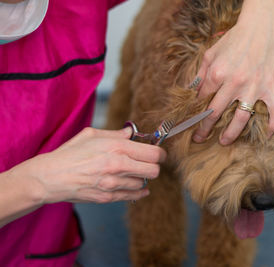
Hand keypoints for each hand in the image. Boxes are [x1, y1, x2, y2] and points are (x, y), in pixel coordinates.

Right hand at [11, 127, 165, 203]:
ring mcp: (114, 184)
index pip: (154, 154)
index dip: (160, 153)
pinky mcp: (108, 198)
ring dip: (141, 178)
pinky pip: (133, 196)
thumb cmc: (70, 153)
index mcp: (117, 148)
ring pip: (143, 184)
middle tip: (148, 163)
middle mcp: (118, 166)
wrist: (51, 177)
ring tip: (130, 172)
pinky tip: (134, 185)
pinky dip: (137, 191)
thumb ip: (116, 134)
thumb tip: (132, 133)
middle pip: (154, 171)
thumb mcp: (92, 135)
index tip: (158, 153)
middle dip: (154, 166)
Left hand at [192, 0, 273, 144]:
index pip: (202, 98)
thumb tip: (191, 91)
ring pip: (241, 118)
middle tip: (198, 138)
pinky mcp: (270, 87)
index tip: (190, 121)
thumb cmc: (234, 40)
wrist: (260, 28)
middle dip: (204, 128)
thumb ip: (200, 74)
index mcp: (218, 73)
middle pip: (215, 112)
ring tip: (224, 141)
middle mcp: (234, 82)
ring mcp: (254, 87)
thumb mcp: (210, 53)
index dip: (194, 111)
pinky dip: (273, 124)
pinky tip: (268, 136)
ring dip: (231, 133)